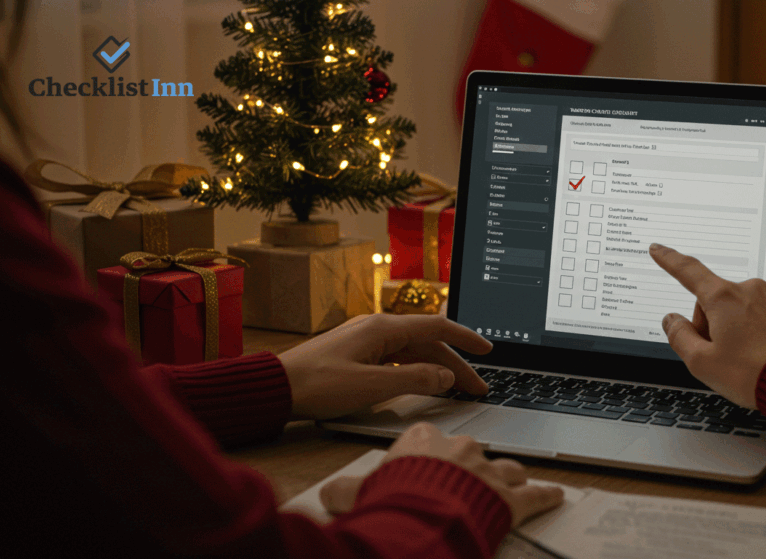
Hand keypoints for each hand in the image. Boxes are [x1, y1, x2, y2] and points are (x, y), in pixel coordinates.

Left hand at [279, 314, 491, 419]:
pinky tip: (424, 385)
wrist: (276, 388)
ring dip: (437, 369)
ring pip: (414, 352)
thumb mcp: (372, 386)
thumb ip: (415, 380)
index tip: (489, 350)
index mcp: (383, 328)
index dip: (466, 338)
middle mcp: (377, 329)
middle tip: (478, 387)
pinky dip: (417, 372)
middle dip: (456, 364)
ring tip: (457, 390)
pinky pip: (397, 360)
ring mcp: (366, 342)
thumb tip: (446, 377)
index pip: (437, 327)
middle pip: (428, 343)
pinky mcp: (357, 356)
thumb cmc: (318, 385)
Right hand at [320, 423, 563, 525]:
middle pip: (471, 452)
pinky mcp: (510, 498)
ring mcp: (488, 470)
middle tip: (464, 484)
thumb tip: (331, 493)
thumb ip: (345, 490)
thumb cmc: (388, 503)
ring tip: (510, 485)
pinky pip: (535, 494)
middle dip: (469, 467)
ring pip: (506, 466)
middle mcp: (460, 448)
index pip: (429, 440)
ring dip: (507, 477)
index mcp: (422, 440)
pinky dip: (545, 495)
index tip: (426, 470)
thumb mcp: (352, 495)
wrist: (420, 521)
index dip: (428, 458)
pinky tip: (555, 496)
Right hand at [648, 243, 765, 407]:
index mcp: (724, 299)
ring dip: (740, 328)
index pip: (688, 272)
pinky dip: (764, 332)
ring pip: (745, 309)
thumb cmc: (754, 375)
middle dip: (712, 323)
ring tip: (749, 359)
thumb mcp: (702, 363)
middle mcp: (752, 290)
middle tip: (720, 355)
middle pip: (717, 301)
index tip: (658, 249)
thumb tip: (672, 320)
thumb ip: (679, 337)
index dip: (669, 260)